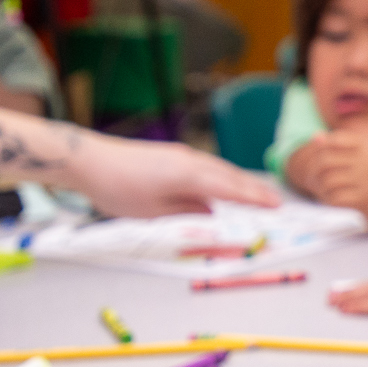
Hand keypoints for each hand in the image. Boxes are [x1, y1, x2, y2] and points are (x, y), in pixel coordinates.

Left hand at [75, 134, 280, 216]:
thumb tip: (210, 212)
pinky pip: (208, 166)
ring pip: (220, 169)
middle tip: (277, 202)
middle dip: (255, 189)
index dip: (255, 199)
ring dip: (241, 182)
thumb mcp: (153, 212)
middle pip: (231, 176)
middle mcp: (191, 160)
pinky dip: (223, 176)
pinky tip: (225, 182)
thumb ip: (186, 211)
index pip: (230, 189)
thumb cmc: (117, 188)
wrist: (90, 160)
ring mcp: (182, 154)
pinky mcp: (173, 154)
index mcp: (189, 176)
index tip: (276, 206)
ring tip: (259, 193)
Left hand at [286, 131, 367, 225]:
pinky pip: (335, 198)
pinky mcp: (365, 199)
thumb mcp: (366, 154)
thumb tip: (315, 137)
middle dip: (312, 171)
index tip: (319, 160)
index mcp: (366, 146)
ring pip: (328, 181)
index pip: (334, 139)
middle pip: (325, 161)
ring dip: (319, 189)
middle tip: (311, 180)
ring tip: (322, 192)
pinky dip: (328, 200)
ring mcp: (367, 180)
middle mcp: (367, 161)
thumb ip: (341, 145)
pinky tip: (331, 200)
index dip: (320, 149)